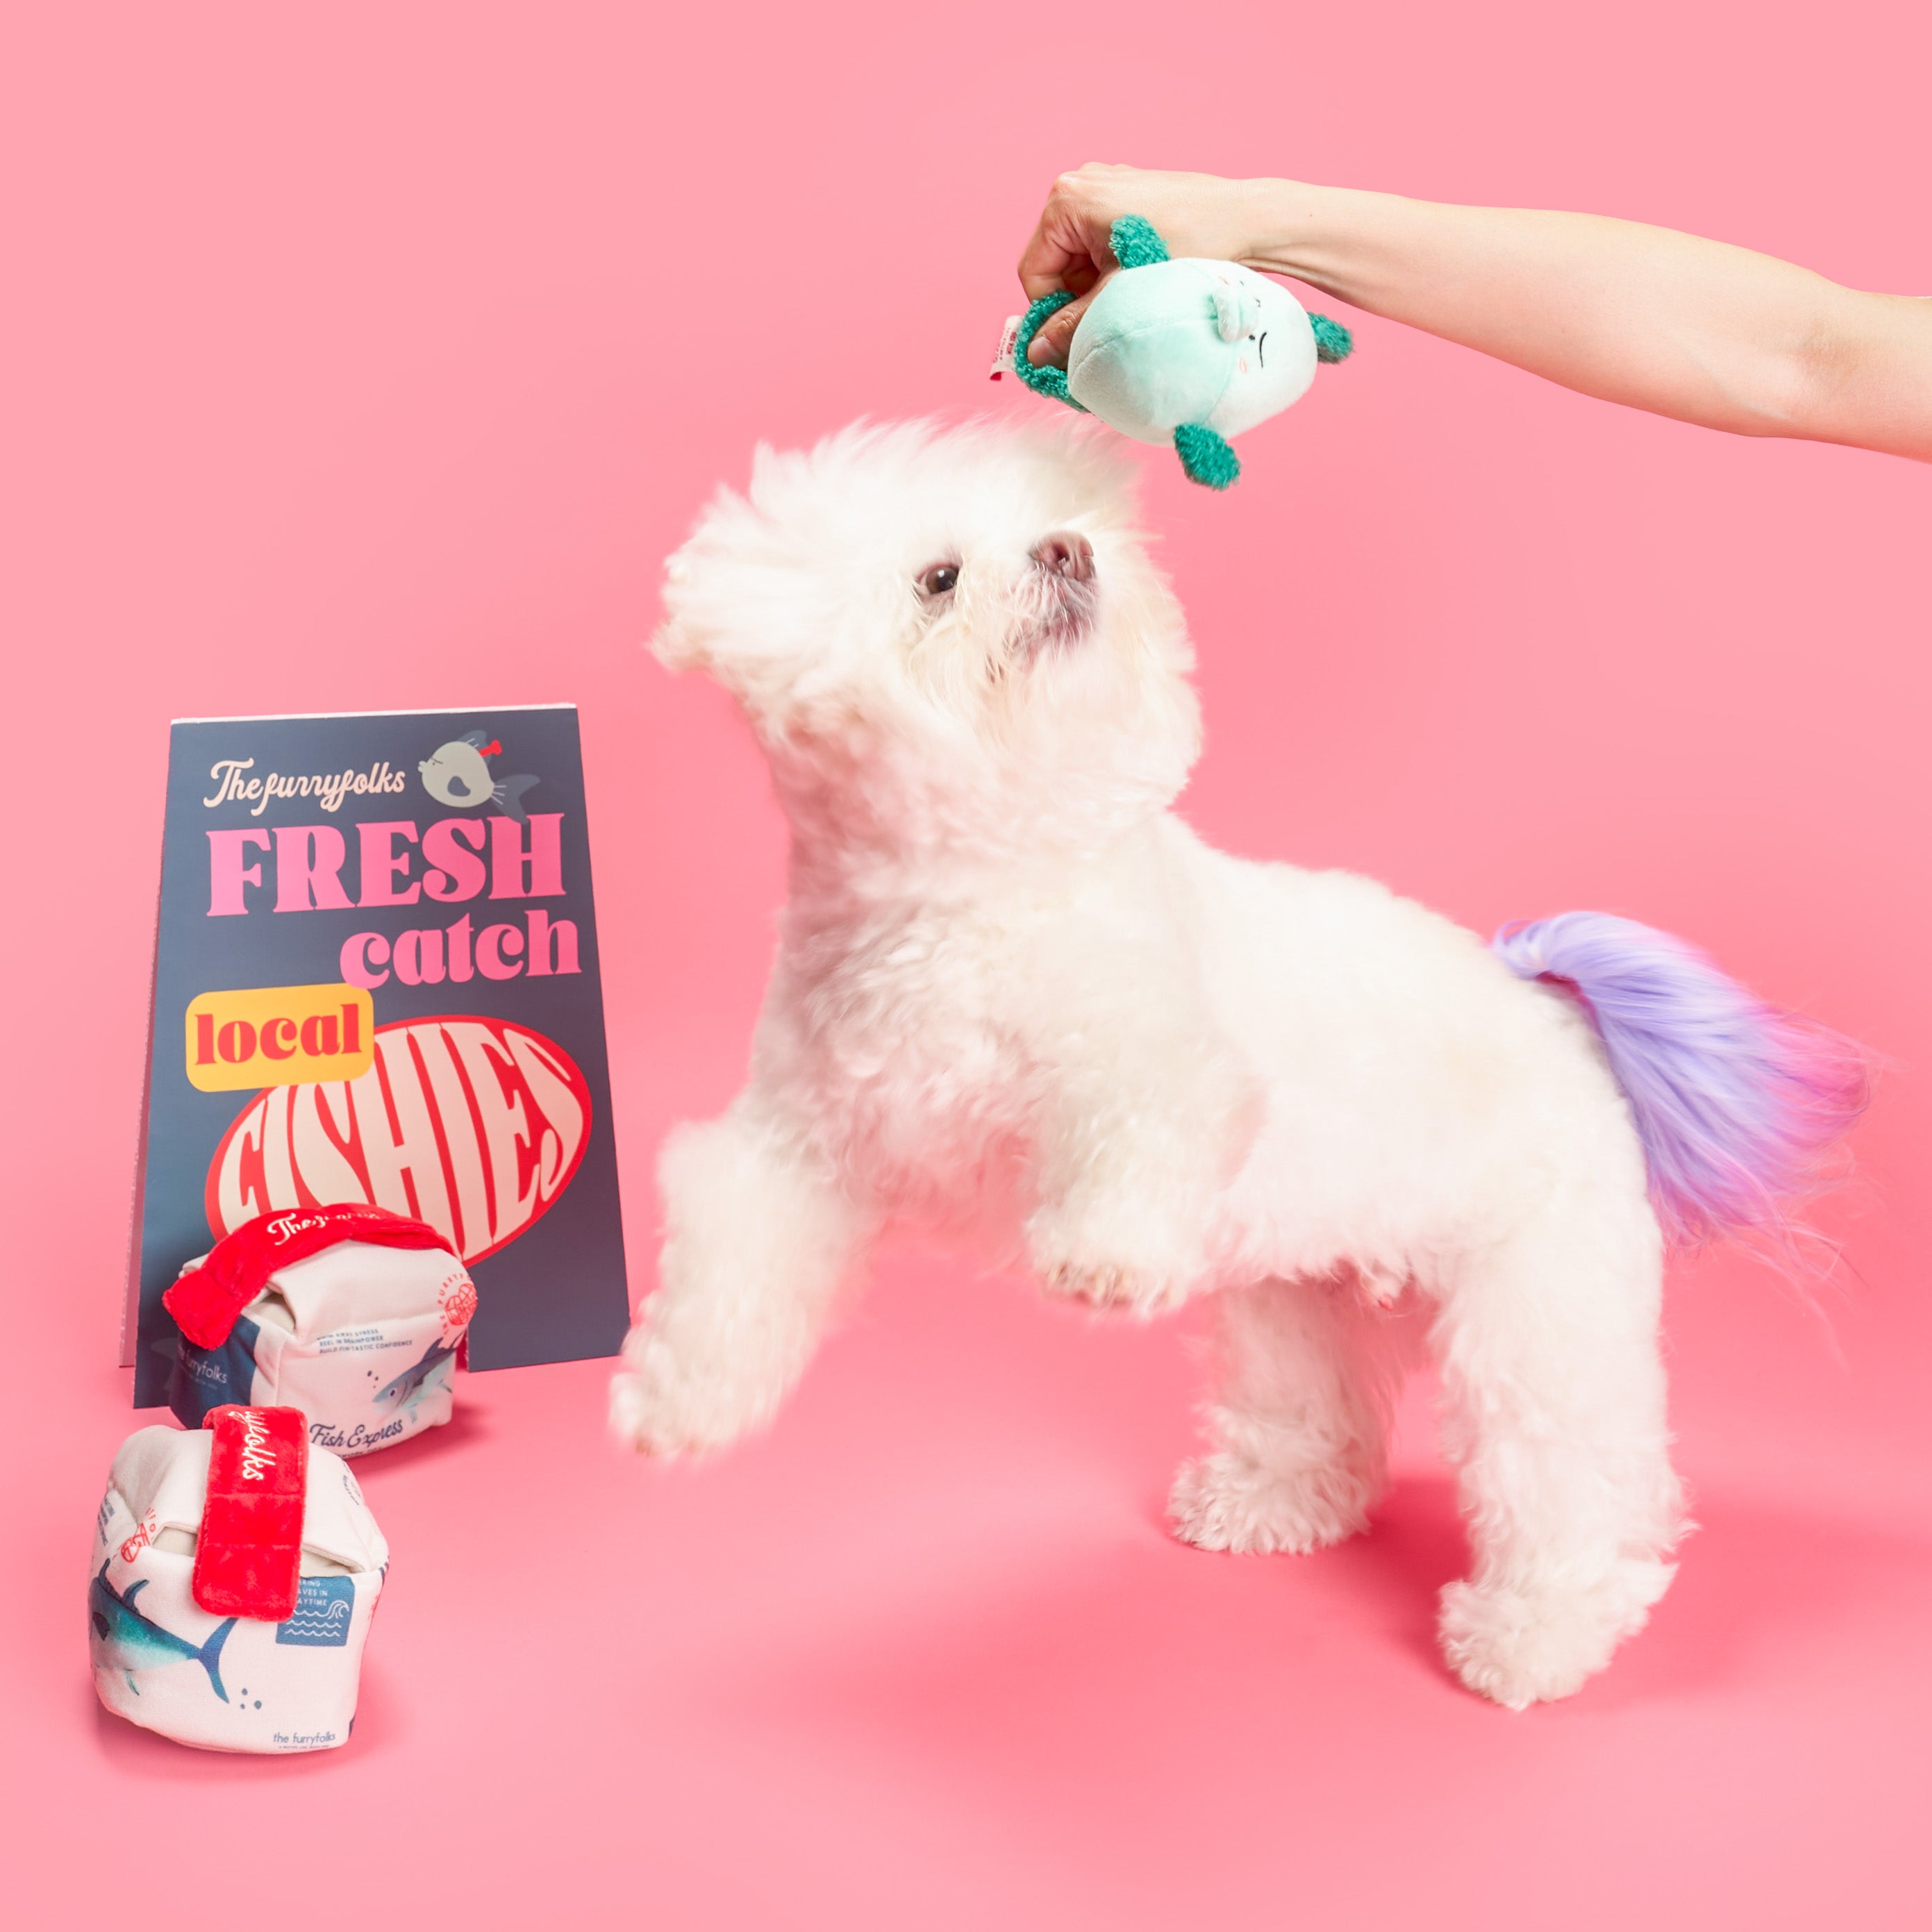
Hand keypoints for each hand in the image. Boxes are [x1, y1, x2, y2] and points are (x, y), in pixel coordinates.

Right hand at [1018, 164, 1265, 366]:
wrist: (1246, 220)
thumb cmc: (1189, 243)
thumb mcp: (1122, 293)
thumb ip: (1074, 325)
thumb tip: (1036, 354)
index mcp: (1066, 200)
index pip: (1034, 272)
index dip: (1051, 311)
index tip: (1072, 337)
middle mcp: (1079, 184)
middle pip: (1055, 263)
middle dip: (1077, 297)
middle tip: (1109, 318)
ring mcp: (1103, 185)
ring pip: (1078, 256)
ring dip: (1097, 286)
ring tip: (1132, 295)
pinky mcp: (1126, 193)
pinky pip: (1100, 241)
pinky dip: (1113, 267)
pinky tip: (1141, 276)